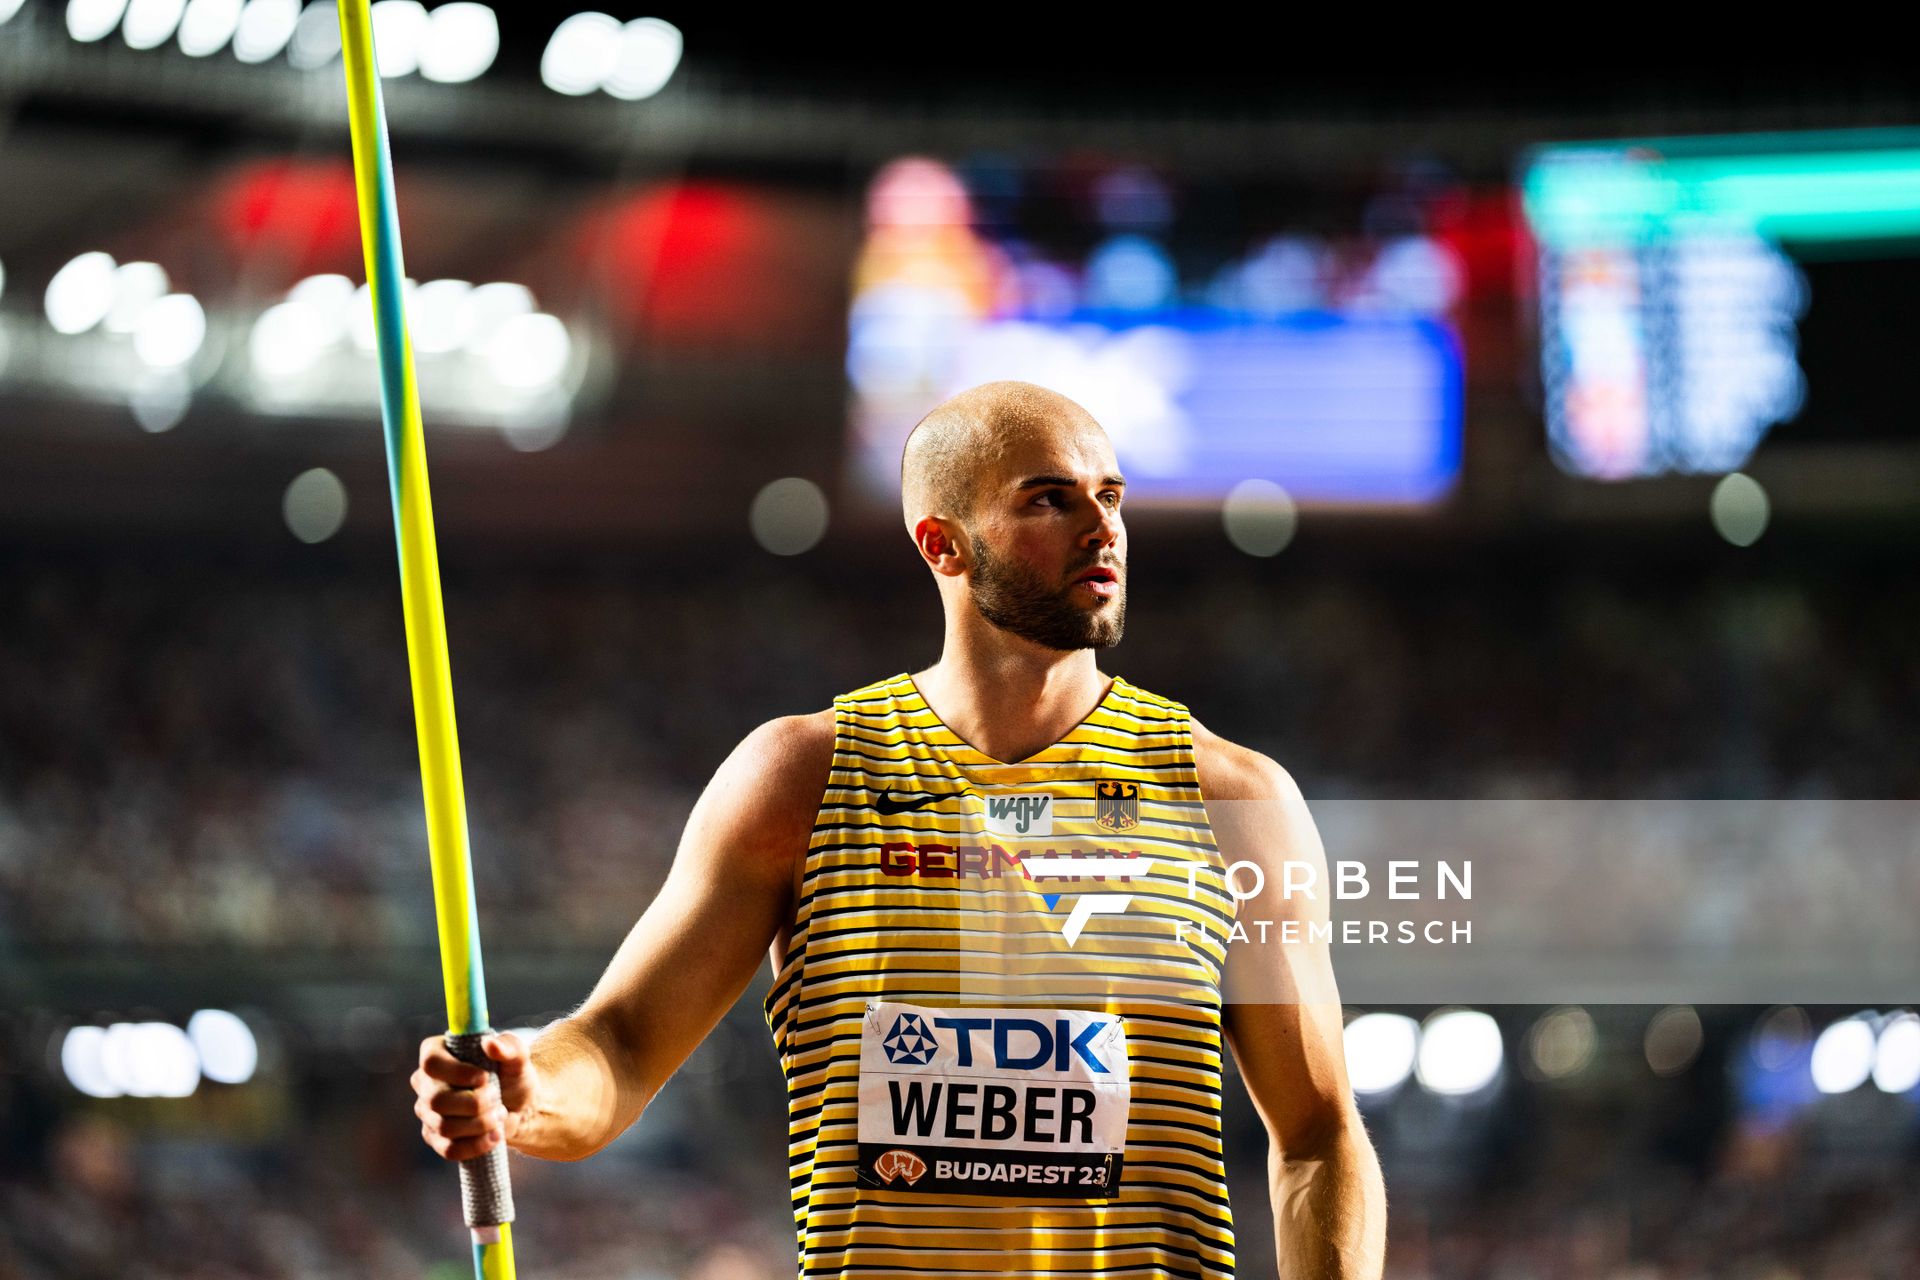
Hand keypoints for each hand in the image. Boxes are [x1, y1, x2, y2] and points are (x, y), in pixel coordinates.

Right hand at [411, 1031, 534, 1161]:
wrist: (518, 1106)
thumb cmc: (511, 1074)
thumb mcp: (517, 1057)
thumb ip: (509, 1047)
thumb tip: (490, 1044)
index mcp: (438, 1053)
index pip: (431, 1062)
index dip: (457, 1072)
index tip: (485, 1077)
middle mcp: (425, 1082)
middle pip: (437, 1100)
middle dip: (476, 1103)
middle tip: (497, 1098)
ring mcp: (427, 1112)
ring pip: (445, 1126)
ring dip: (480, 1124)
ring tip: (499, 1115)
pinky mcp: (435, 1137)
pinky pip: (449, 1149)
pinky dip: (476, 1145)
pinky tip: (494, 1136)